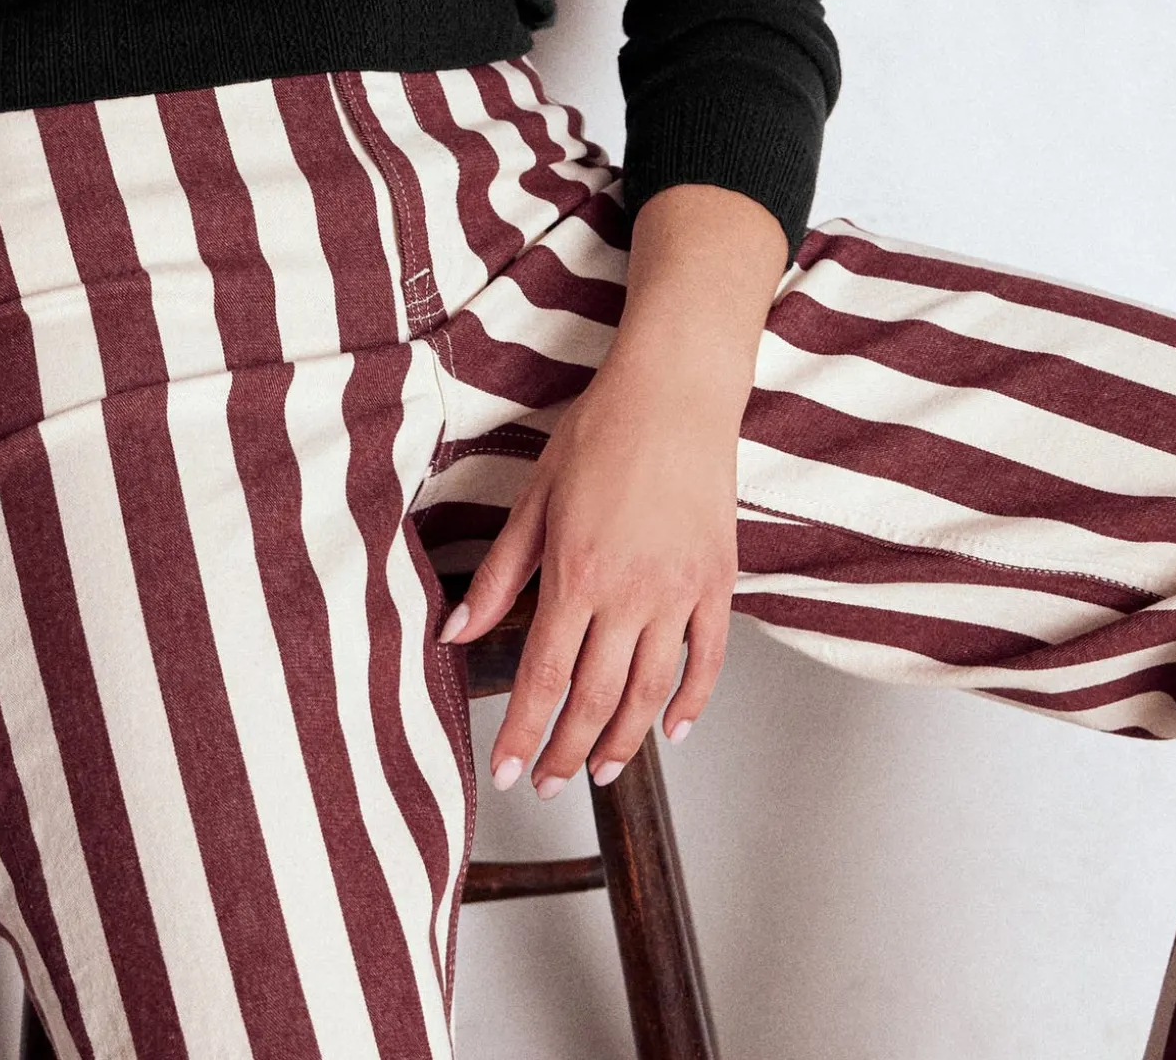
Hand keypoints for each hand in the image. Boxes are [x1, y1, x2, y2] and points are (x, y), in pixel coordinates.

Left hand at [437, 181, 786, 794]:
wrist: (676, 390)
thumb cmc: (600, 430)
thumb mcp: (534, 496)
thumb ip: (500, 573)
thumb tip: (457, 631)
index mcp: (577, 572)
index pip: (542, 676)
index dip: (523, 734)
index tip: (507, 774)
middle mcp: (631, 593)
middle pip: (596, 698)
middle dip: (567, 751)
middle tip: (548, 785)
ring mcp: (681, 590)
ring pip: (652, 691)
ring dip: (624, 741)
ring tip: (600, 771)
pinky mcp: (718, 581)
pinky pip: (708, 659)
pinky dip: (692, 703)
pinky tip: (672, 731)